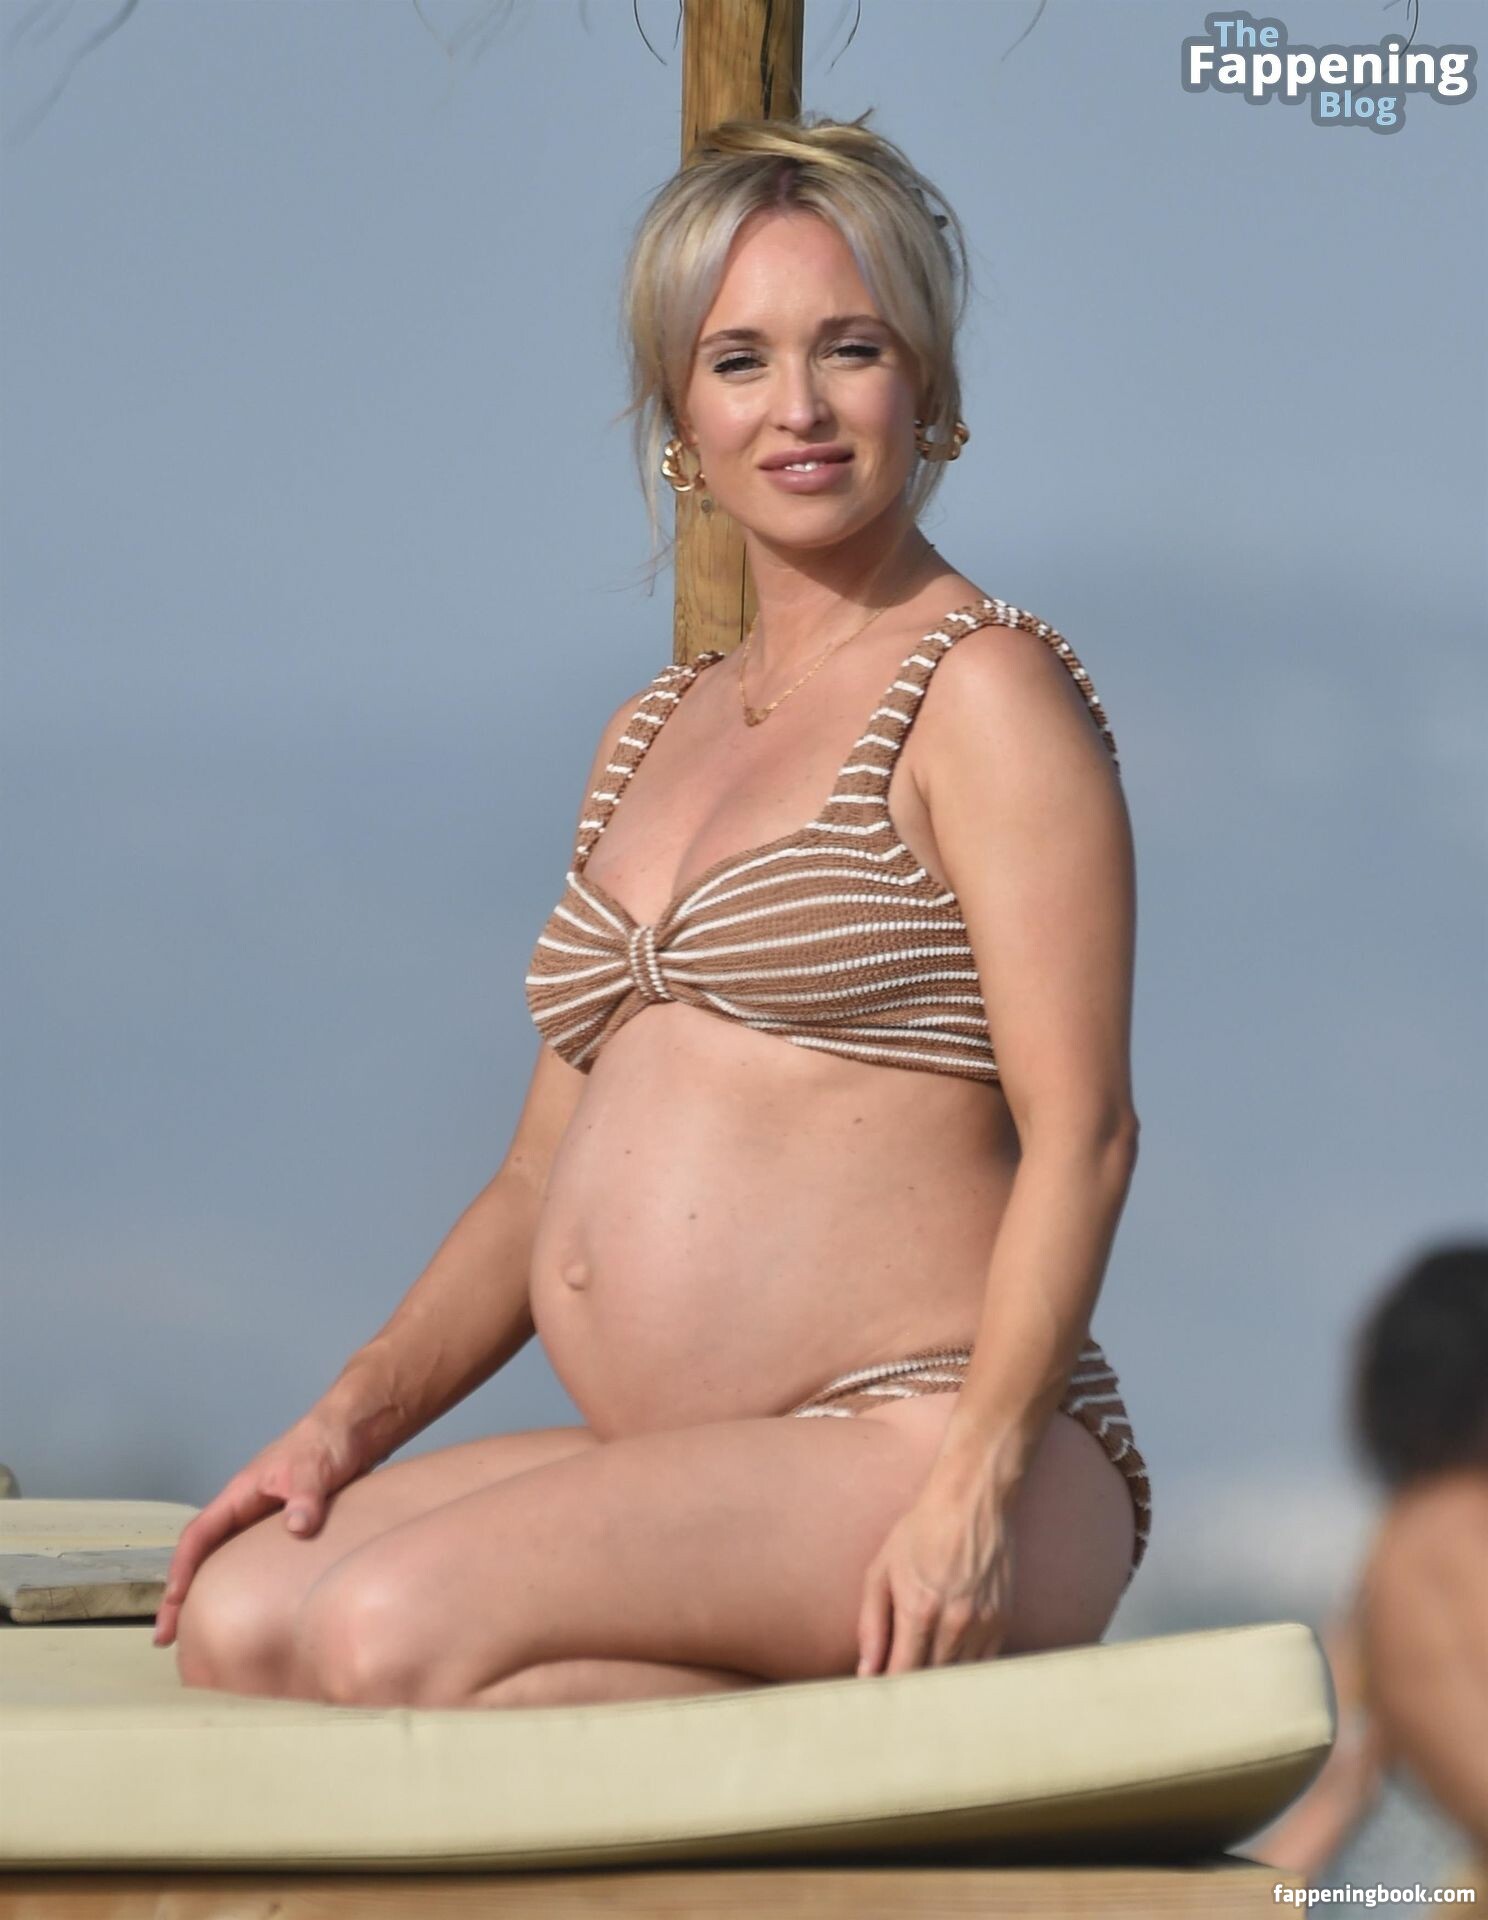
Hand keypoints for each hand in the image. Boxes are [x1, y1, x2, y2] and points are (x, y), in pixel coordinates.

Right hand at [151, 1408, 372, 1649]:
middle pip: (204, 1556)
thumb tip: (298, 1527)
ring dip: (209, 1595)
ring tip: (196, 1635)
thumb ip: (304, 1498)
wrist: (354, 1430)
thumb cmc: (326, 1442)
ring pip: (226, 1562)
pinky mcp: (287, 1529)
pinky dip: (244, 1588)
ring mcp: (263, 1521)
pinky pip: (255, 1564)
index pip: (199, 1535)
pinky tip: (248, 1613)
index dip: (183, 1568)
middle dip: (181, 1595)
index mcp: (240, 1495)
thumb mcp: (313, 1469)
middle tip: (167, 1637)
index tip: (175, 1601)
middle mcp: (244, 1511)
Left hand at [855, 1478, 1016, 1675]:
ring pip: (959, 1678)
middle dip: (913, 1692)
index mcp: (920, 1610)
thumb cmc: (920, 1533)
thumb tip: (867, 1671)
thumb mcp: (882, 1570)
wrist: (972, 1502)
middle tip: (898, 1692)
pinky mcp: (1003, 1621)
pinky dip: (966, 1672)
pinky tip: (950, 1661)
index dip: (889, 1693)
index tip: (879, 1700)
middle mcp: (955, 1623)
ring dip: (940, 1685)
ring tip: (923, 1680)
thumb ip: (871, 1624)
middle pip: (932, 1682)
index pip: (902, 1675)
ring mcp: (983, 1624)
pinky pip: (983, 1665)